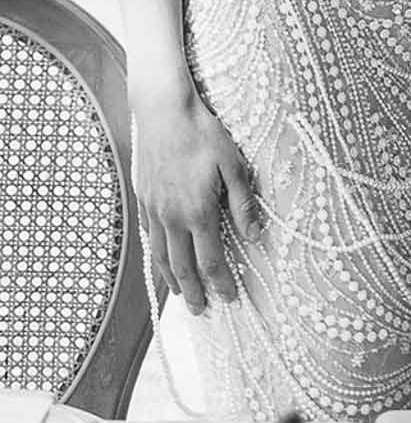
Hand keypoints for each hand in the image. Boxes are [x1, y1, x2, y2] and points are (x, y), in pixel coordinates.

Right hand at [131, 82, 260, 313]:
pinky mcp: (143, 199)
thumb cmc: (203, 132)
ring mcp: (154, 210)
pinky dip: (156, 257)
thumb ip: (243, 203)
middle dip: (194, 293)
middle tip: (202, 312)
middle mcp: (172, 217)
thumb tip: (255, 236)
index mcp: (198, 212)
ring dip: (172, 281)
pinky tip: (161, 261)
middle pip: (182, 268)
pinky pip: (149, 238)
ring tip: (182, 297)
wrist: (163, 111)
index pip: (211, 261)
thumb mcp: (233, 164)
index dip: (221, 283)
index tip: (230, 299)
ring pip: (160, 257)